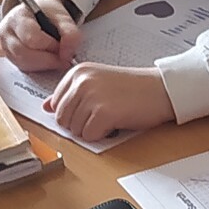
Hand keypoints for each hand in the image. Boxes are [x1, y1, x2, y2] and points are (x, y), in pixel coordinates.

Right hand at [0, 0, 80, 71]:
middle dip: (47, 59)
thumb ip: (70, 33)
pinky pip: (23, 68)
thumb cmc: (46, 13)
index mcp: (17, 16)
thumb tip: (68, 54)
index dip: (50, 46)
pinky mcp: (9, 57)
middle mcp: (6, 32)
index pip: (31, 38)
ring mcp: (5, 46)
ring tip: (57, 60)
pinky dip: (38, 68)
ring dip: (43, 65)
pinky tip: (48, 62)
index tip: (64, 48)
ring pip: (22, 64)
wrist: (36, 13)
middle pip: (24, 53)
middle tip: (63, 59)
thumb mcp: (61, 16)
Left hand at [48, 63, 171, 139]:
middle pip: (62, 119)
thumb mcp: (98, 84)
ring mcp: (92, 96)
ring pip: (74, 130)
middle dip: (81, 123)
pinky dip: (102, 135)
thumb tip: (46, 107)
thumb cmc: (133, 88)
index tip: (92, 108)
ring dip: (92, 130)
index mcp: (78, 72)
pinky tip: (116, 122)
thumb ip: (71, 94)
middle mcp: (82, 81)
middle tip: (103, 114)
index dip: (74, 113)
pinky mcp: (103, 112)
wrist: (161, 89)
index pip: (56, 104)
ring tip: (111, 116)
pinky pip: (89, 136)